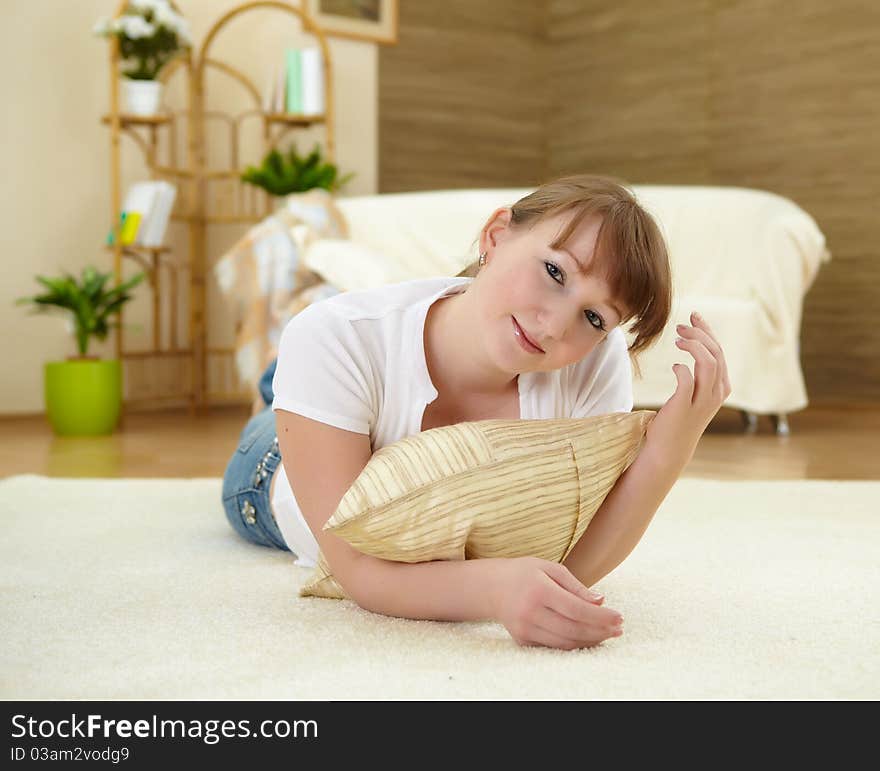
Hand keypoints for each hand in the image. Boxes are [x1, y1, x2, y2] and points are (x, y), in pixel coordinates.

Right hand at [489, 557, 623, 649]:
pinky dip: (574, 643)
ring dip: (590, 640)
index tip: (619, 617)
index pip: (576, 609)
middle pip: (573, 629)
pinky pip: (554, 646)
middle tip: (618, 629)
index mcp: (538, 590)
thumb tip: (601, 602)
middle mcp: (529, 612)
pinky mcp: (522, 639)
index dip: (601, 617)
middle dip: (600, 631)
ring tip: (607, 634)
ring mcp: (524, 628)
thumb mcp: (550, 568)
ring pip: (565, 642)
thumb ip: (576, 586)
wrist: (492, 587)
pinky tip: (588, 637)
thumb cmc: (525, 573)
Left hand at [646, 310, 731, 459]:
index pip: (719, 352)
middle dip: (699, 334)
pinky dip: (682, 368)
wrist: (668, 448)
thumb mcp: (694, 393)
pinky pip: (687, 381)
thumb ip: (699, 373)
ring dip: (694, 346)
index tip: (694, 316)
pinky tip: (674, 365)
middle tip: (680, 325)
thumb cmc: (677, 418)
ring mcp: (702, 401)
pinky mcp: (685, 407)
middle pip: (716, 353)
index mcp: (721, 387)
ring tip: (677, 338)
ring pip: (708, 363)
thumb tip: (694, 342)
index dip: (707, 331)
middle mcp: (716, 393)